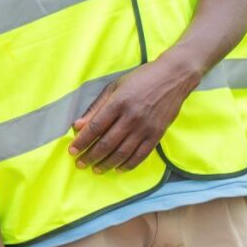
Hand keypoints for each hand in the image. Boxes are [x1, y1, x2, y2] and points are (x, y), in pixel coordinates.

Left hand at [71, 55, 198, 170]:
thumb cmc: (141, 79)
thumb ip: (96, 107)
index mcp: (118, 102)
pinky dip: (128, 165)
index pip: (95, 127)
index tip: (72, 151)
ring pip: (122, 152)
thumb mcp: (115, 87)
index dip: (82, 141)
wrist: (174, 77)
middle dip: (90, 156)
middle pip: (106, 143)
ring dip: (107, 164)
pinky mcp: (157, 134)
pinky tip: (118, 169)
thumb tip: (78, 126)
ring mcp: (145, 127)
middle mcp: (131, 117)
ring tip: (96, 169)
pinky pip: (141, 155)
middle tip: (80, 164)